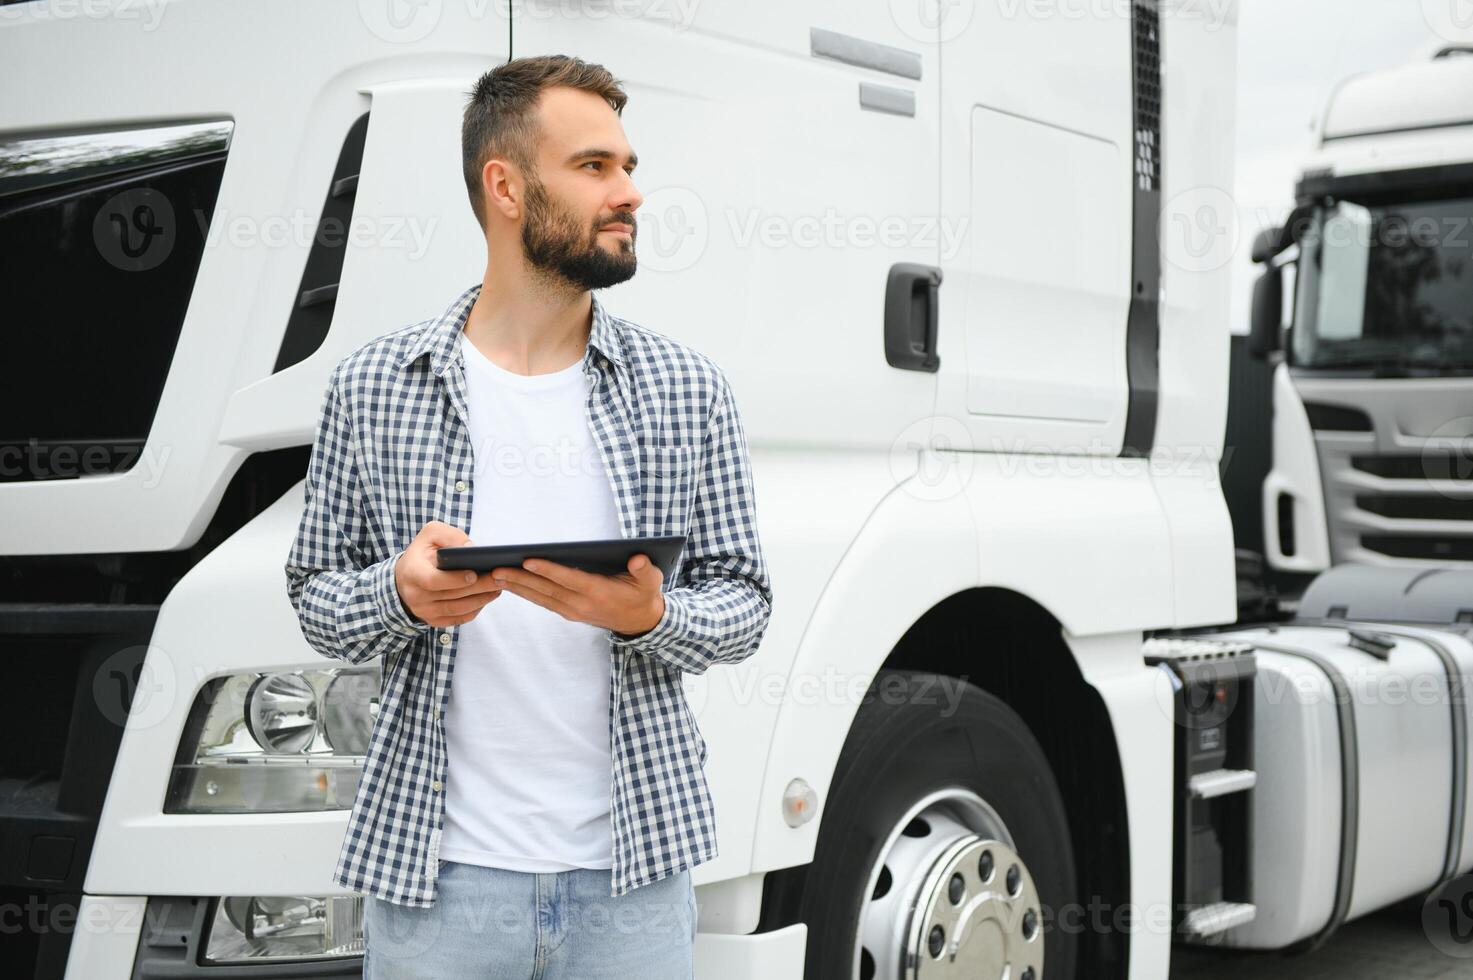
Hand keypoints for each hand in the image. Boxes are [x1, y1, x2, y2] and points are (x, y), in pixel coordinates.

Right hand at [394, 521, 503, 627]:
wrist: (405, 577)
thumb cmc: (421, 553)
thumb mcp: (430, 534)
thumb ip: (450, 536)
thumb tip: (471, 548)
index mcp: (412, 573)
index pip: (433, 581)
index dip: (454, 579)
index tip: (474, 574)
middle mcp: (415, 596)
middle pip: (451, 596)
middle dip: (478, 588)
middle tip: (498, 579)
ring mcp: (424, 611)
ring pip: (457, 610)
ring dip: (481, 600)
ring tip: (498, 588)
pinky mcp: (433, 620)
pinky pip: (458, 619)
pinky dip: (475, 609)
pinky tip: (487, 598)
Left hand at [490, 553, 664, 636]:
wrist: (640, 622)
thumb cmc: (643, 594)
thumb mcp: (651, 580)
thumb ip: (644, 570)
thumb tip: (638, 560)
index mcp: (598, 593)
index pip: (568, 579)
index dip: (548, 570)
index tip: (528, 560)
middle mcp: (581, 604)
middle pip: (546, 590)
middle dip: (521, 579)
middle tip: (496, 569)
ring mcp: (573, 611)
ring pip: (540, 598)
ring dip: (517, 587)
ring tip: (495, 575)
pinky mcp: (568, 613)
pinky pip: (543, 602)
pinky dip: (526, 593)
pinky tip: (511, 584)